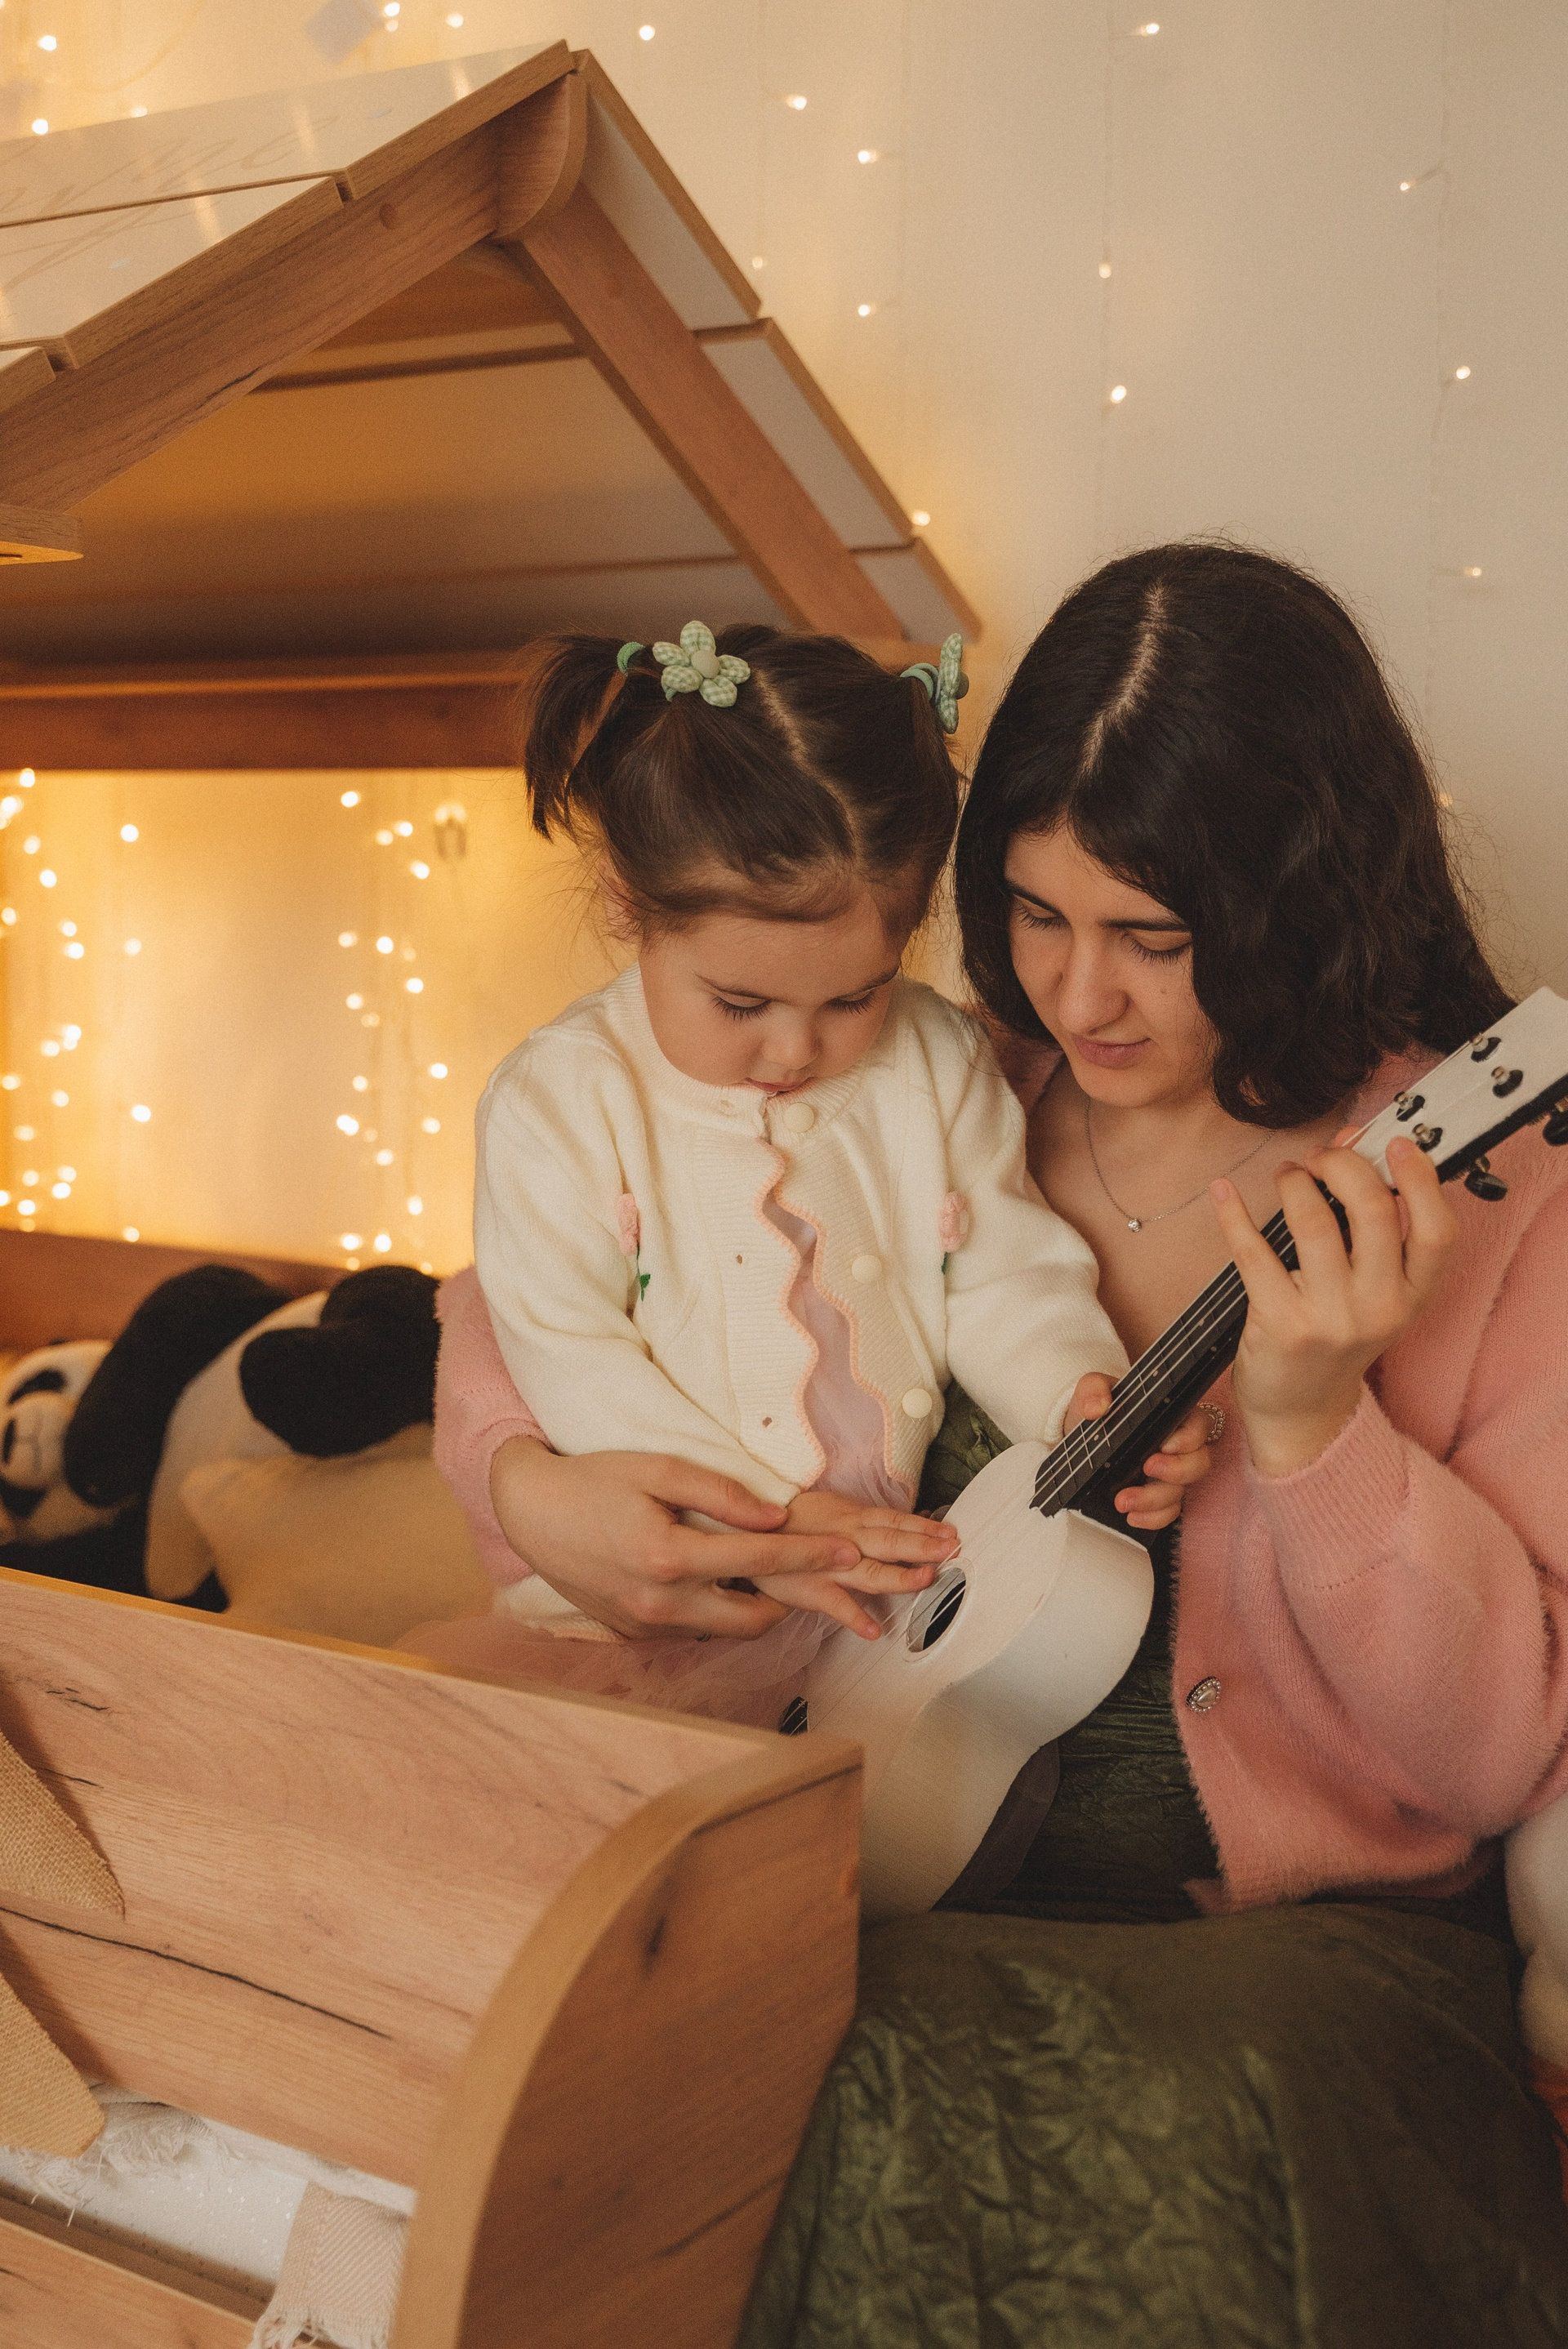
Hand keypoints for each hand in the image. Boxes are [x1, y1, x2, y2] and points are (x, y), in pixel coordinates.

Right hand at [490, 1438, 869, 1640]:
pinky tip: (718, 1583)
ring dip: (755, 1608)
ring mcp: (646, 1625)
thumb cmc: (595, 1480)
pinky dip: (716, 1610)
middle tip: (811, 1568)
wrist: (531, 1512)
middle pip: (754, 1619)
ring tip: (769, 1575)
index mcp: (669, 1557)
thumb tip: (776, 1517)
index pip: (760, 1562)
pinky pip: (695, 1630)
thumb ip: (721, 1494)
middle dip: (792, 1599)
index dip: (810, 1555)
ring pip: (727, 1631)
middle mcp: (660, 1603)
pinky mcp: (636, 1634)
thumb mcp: (658, 1469)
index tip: (849, 1551)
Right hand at [753, 1489, 954, 1640]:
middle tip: (951, 1550)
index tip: (951, 1532)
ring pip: (869, 1570)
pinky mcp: (811, 1588)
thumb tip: (903, 1526)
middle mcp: (846, 1539)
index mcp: (853, 1519)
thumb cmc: (793, 1521)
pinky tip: (874, 1630)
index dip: (924, 1526)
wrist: (746, 1529)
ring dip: (898, 1575)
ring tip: (924, 1579)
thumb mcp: (833, 1510)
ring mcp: (829, 1564)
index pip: (895, 1521)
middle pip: (890, 1541)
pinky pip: (836, 1605)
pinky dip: (854, 1617)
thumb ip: (866, 1521)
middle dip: (922, 1546)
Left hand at [1065, 1374, 1213, 1529]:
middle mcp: (1176, 1448)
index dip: (1190, 1437)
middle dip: (1177, 1470)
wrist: (1080, 1436)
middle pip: (1199, 1463)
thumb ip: (1094, 1390)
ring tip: (1123, 1501)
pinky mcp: (1156, 1497)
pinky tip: (1131, 1517)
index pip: (1198, 1425)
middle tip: (1149, 1467)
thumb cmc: (1097, 1408)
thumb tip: (1096, 1408)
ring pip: (1180, 1492)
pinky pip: (1167, 1513)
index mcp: (1171, 1417)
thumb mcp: (1091, 1390)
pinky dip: (1152, 1518)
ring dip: (1154, 1500)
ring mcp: (1168, 1475)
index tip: (1166, 1444)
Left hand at [1209, 1132, 1456, 1477]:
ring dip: (1294, 1182)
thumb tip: (1351, 1146)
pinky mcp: (1280, 1325)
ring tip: (1289, 1175)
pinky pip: (1253, 1252)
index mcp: (1413, 1296)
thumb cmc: (1337, 1334)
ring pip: (1313, 1222)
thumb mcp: (1373, 1291)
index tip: (1393, 1143)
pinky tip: (1224, 1192)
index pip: (1438, 1231)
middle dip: (1342, 1166)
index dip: (1420, 1179)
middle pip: (1373, 1212)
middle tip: (1321, 1158)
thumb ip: (1370, 1227)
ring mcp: (1330, 1319)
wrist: (1302, 1411)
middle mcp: (1379, 1308)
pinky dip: (1234, 1214)